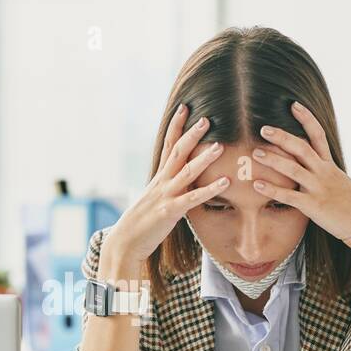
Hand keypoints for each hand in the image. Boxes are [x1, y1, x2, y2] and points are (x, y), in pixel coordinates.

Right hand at [103, 104, 231, 269]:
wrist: (125, 242)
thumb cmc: (142, 223)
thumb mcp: (154, 199)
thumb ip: (167, 188)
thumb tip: (178, 181)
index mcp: (159, 177)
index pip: (168, 144)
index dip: (176, 125)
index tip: (185, 107)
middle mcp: (162, 181)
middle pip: (178, 151)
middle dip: (192, 134)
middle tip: (206, 118)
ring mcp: (166, 195)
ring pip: (187, 171)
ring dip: (204, 158)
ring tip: (220, 146)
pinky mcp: (170, 211)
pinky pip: (193, 198)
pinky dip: (210, 190)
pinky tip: (225, 182)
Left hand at [250, 102, 350, 251]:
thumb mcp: (342, 184)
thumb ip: (327, 175)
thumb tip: (317, 169)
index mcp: (330, 166)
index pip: (318, 136)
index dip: (307, 119)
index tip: (294, 105)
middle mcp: (324, 173)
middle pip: (302, 148)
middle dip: (282, 137)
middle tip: (264, 128)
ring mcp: (319, 189)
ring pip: (293, 169)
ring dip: (273, 160)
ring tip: (256, 153)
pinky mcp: (313, 206)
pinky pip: (289, 196)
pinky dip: (272, 190)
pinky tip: (257, 185)